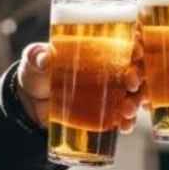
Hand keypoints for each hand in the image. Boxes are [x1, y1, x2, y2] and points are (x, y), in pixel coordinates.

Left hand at [17, 42, 142, 131]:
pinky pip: (121, 117)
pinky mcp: (105, 113)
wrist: (30, 102)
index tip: (137, 51)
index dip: (136, 46)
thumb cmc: (37, 71)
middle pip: (134, 70)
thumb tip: (45, 59)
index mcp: (99, 49)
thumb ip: (37, 55)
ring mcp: (109, 93)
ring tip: (128, 109)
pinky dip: (127, 122)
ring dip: (136, 102)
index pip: (125, 43)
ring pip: (133, 95)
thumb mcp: (34, 59)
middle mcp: (110, 70)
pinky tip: (125, 126)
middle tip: (132, 83)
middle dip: (139, 77)